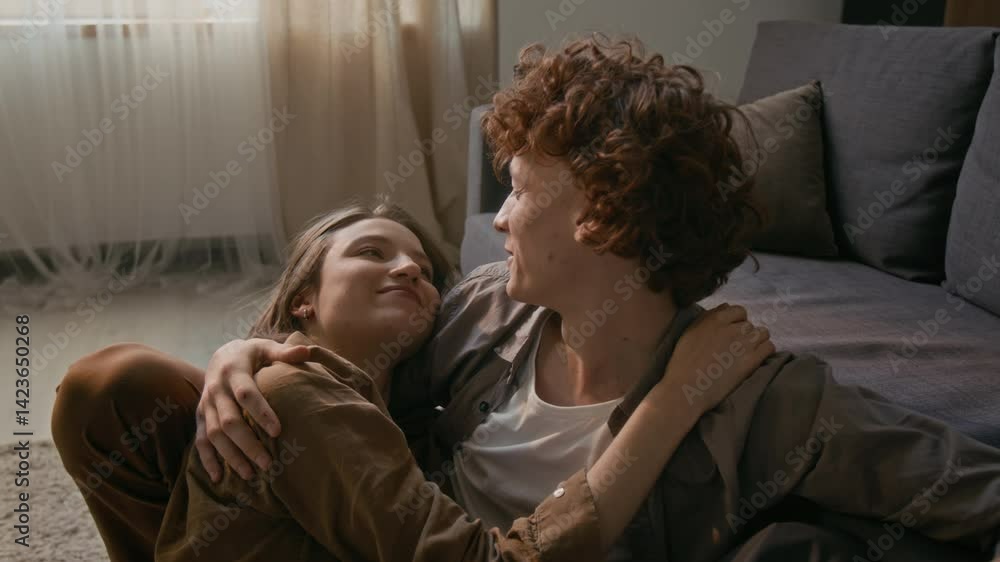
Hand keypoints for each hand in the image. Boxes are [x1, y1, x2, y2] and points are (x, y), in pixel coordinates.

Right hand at [195, 338, 308, 481]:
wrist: (220, 355)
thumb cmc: (250, 354)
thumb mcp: (264, 347)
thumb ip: (284, 352)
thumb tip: (307, 350)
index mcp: (233, 371)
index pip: (246, 395)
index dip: (261, 413)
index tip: (278, 431)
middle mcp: (216, 389)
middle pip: (229, 421)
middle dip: (248, 444)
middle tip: (268, 463)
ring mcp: (206, 405)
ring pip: (214, 435)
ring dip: (231, 456)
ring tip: (250, 474)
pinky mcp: (201, 416)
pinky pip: (200, 440)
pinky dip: (207, 460)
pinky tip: (218, 478)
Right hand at [658, 303, 774, 412]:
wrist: (686, 387)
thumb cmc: (684, 362)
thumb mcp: (691, 331)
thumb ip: (709, 316)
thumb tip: (727, 307)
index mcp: (715, 318)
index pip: (739, 311)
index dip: (737, 322)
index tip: (731, 334)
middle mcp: (732, 327)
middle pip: (750, 324)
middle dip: (745, 335)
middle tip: (736, 350)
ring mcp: (743, 343)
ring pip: (763, 334)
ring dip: (757, 342)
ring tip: (746, 355)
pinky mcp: (751, 360)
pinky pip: (769, 347)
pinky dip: (765, 352)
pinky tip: (754, 360)